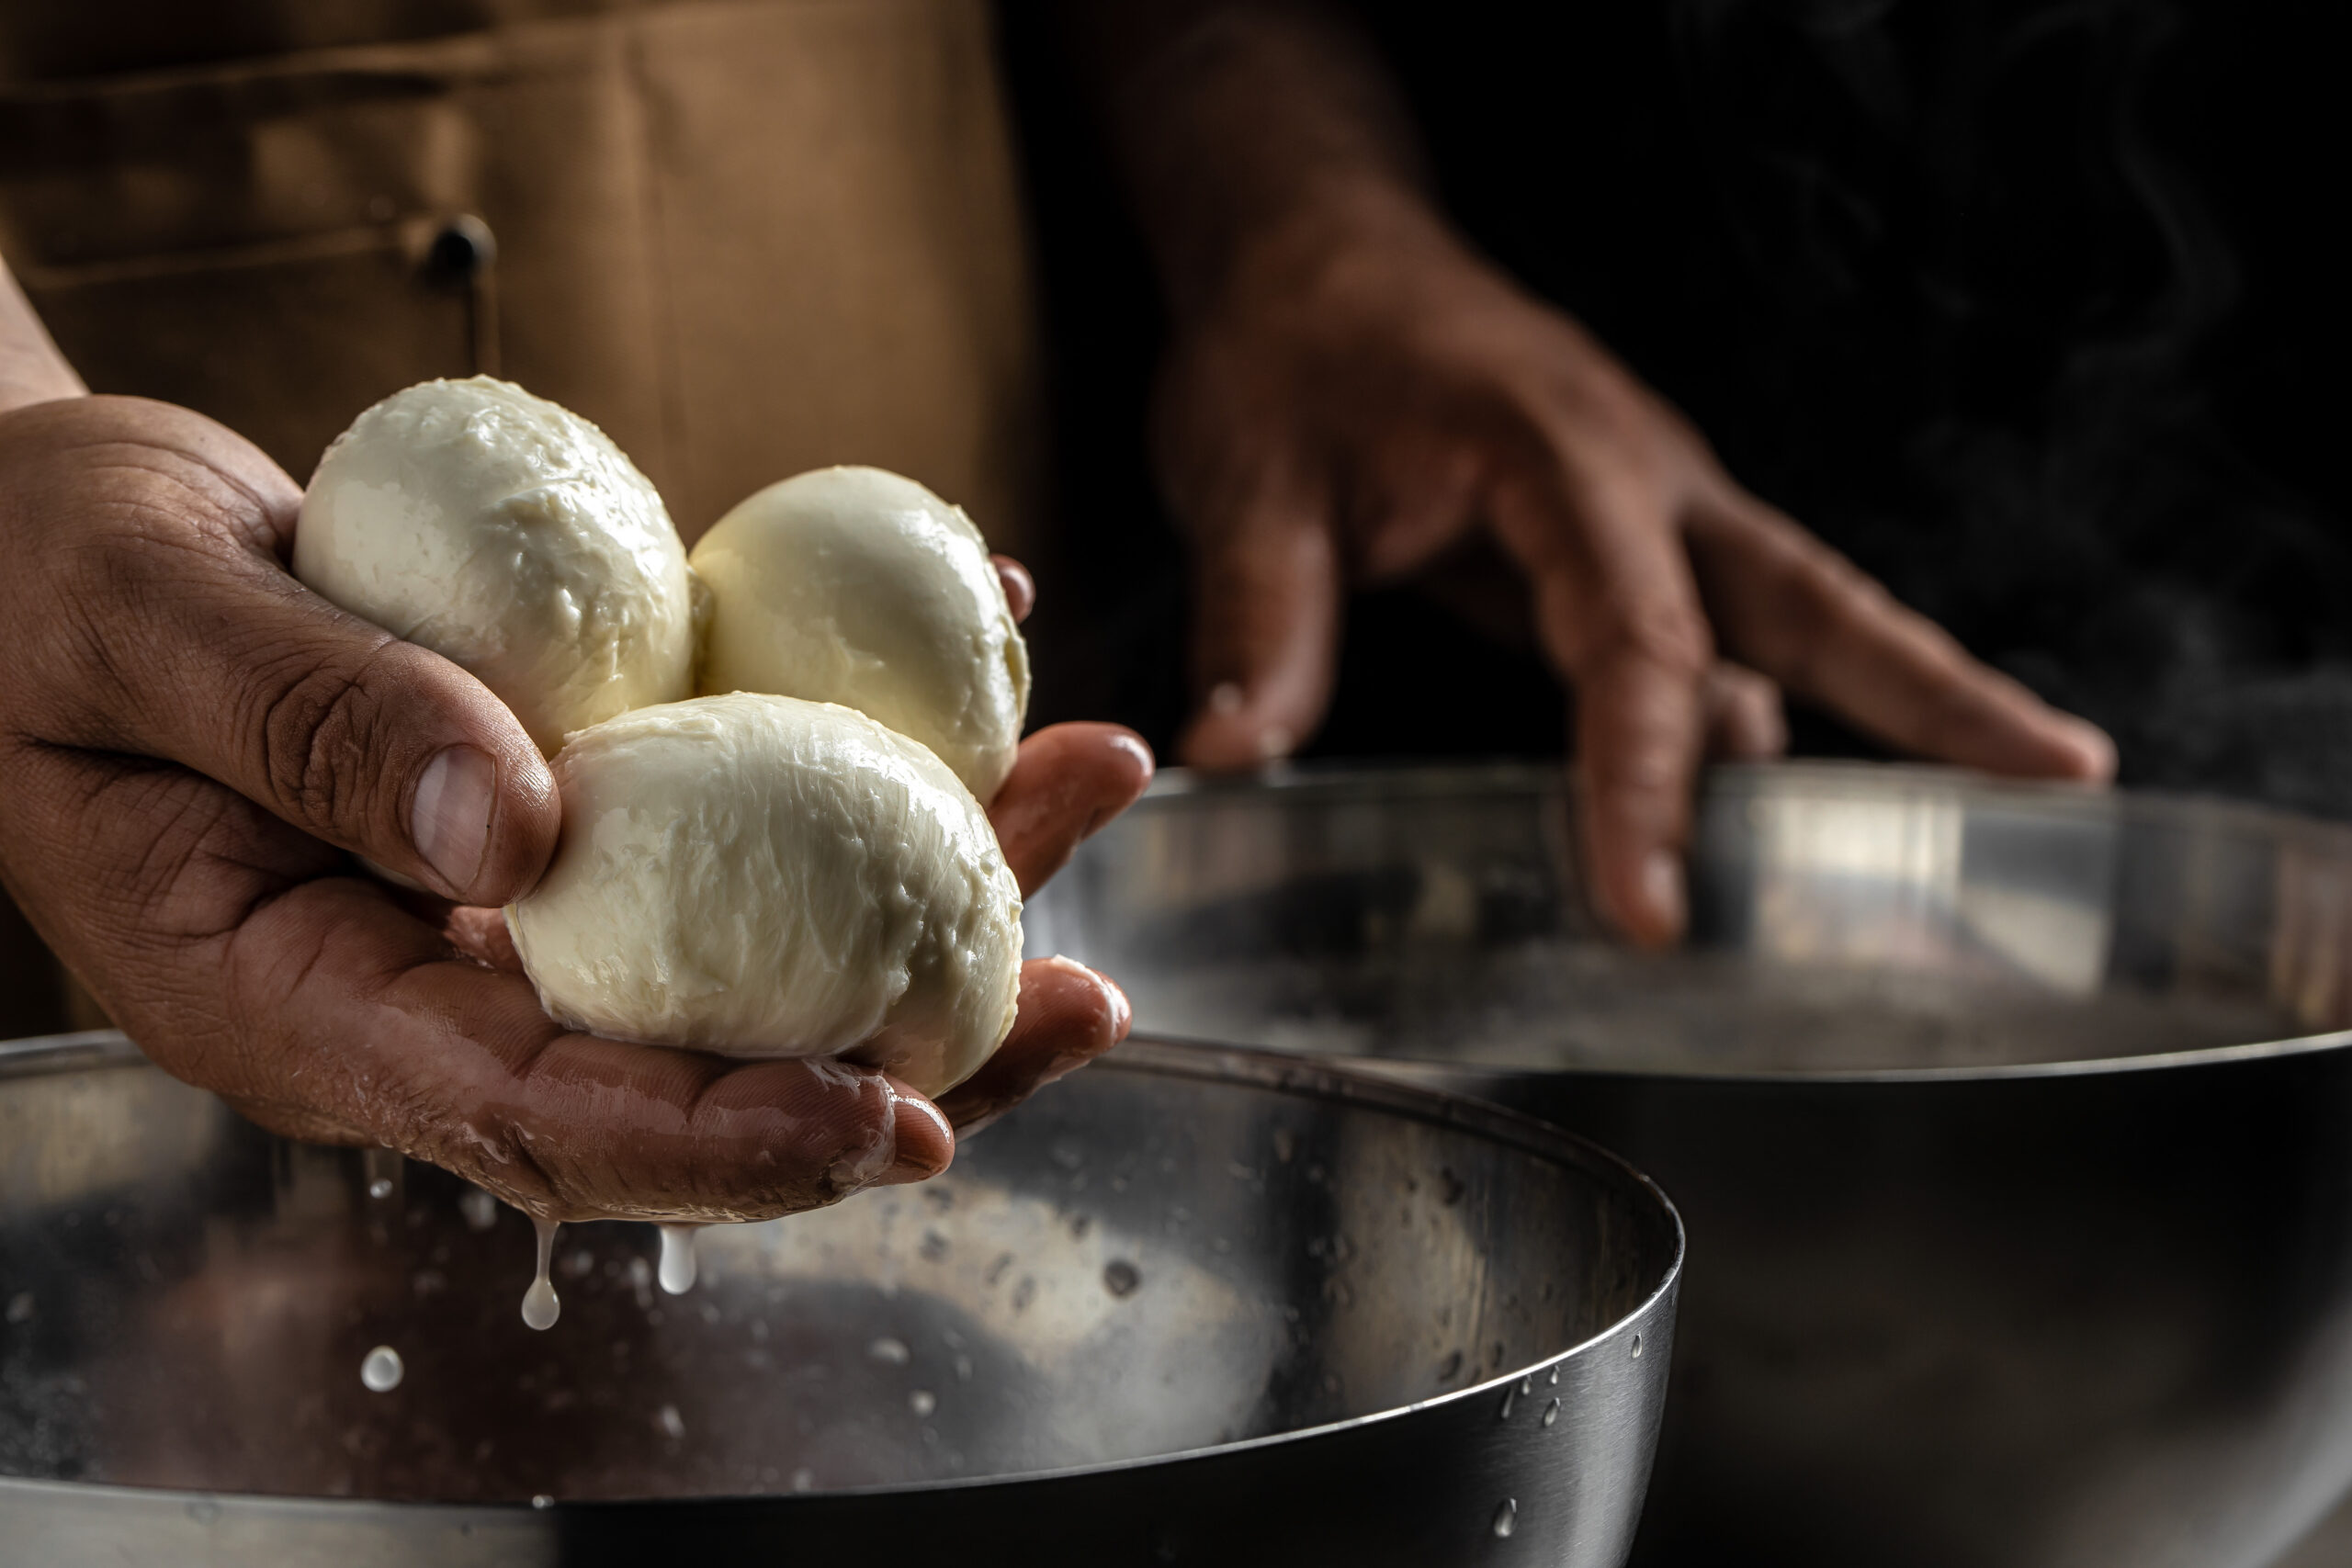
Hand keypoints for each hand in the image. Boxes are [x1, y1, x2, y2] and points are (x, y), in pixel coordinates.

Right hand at [0, 394, 1151, 1222]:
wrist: (30, 542)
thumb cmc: (30, 579)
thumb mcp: (134, 616)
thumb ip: (305, 716)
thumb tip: (524, 827)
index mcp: (305, 1001)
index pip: (541, 1122)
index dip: (726, 1141)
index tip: (893, 1119)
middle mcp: (433, 987)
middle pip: (699, 1071)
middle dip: (909, 1053)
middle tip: (1089, 1001)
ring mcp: (508, 907)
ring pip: (749, 948)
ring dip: (937, 884)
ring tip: (1093, 785)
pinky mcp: (564, 812)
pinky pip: (727, 816)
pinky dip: (863, 760)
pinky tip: (982, 673)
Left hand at [1155, 188, 2113, 944]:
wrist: (1315, 255)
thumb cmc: (1294, 346)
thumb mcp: (1246, 475)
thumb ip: (1258, 616)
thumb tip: (1235, 757)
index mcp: (1558, 454)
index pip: (1634, 641)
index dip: (1649, 782)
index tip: (1653, 909)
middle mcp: (1641, 478)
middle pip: (1819, 599)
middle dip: (1941, 696)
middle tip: (2065, 784)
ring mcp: (1653, 507)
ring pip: (1800, 619)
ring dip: (1892, 715)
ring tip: (1980, 842)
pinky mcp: (1631, 541)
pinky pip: (1728, 640)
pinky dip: (1771, 723)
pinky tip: (1784, 818)